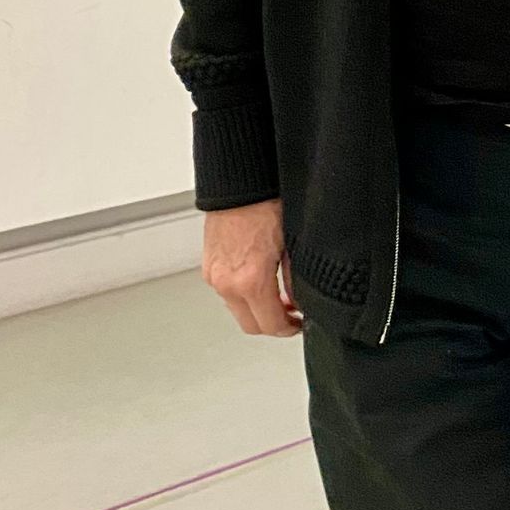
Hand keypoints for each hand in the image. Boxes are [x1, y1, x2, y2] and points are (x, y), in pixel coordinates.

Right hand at [202, 199, 301, 337]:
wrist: (239, 180)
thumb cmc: (265, 203)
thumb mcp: (292, 243)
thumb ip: (296, 279)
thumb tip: (301, 300)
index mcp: (250, 280)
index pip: (270, 324)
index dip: (289, 329)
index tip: (299, 324)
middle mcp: (226, 282)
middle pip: (250, 325)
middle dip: (272, 324)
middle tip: (291, 313)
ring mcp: (214, 275)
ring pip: (236, 310)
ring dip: (257, 308)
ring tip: (278, 294)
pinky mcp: (208, 265)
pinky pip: (227, 291)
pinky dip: (243, 294)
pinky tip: (260, 279)